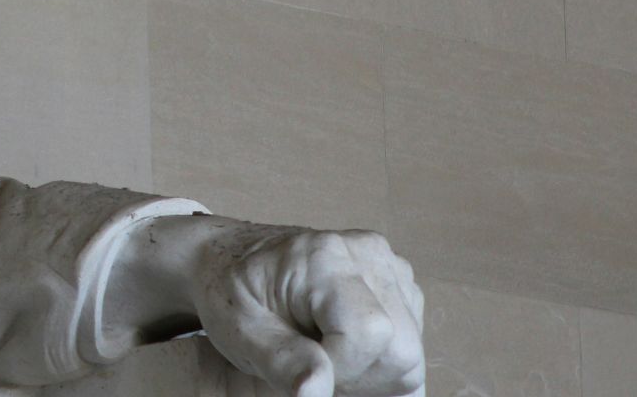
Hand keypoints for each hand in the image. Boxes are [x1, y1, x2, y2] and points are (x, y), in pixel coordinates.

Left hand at [110, 216, 423, 396]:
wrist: (228, 259)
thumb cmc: (229, 291)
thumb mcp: (239, 329)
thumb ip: (281, 360)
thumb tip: (317, 392)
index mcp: (324, 257)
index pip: (371, 333)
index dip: (344, 368)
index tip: (304, 367)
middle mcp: (366, 254)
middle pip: (400, 348)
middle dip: (357, 374)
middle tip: (310, 363)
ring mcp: (387, 266)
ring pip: (408, 352)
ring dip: (367, 370)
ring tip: (319, 351)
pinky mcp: (397, 283)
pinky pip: (408, 343)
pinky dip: (377, 359)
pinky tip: (339, 346)